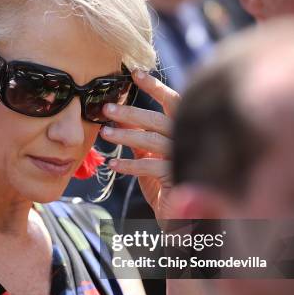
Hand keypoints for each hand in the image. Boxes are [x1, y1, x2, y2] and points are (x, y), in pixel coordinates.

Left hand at [99, 70, 178, 219]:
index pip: (172, 102)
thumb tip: (119, 116)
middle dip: (131, 112)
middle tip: (107, 109)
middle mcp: (189, 140)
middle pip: (159, 118)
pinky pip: (151, 166)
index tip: (134, 73)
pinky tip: (112, 165)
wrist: (179, 221)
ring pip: (153, 140)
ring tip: (104, 134)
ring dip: (126, 136)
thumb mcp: (148, 158)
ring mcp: (185, 158)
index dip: (155, 86)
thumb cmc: (163, 186)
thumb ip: (139, 137)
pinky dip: (129, 165)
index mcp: (183, 131)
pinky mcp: (178, 178)